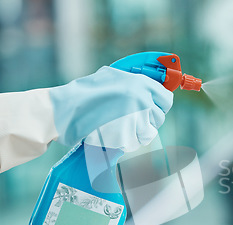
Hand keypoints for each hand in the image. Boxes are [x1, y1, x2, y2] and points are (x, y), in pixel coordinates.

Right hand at [49, 66, 172, 146]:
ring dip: (140, 131)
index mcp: (140, 82)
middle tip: (134, 120)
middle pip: (160, 117)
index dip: (161, 105)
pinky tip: (118, 135)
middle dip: (150, 120)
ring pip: (151, 130)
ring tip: (123, 127)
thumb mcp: (110, 76)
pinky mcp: (129, 133)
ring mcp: (136, 117)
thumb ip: (131, 82)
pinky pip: (139, 141)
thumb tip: (148, 88)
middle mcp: (142, 98)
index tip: (155, 109)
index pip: (166, 98)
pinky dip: (131, 141)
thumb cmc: (84, 92)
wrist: (66, 109)